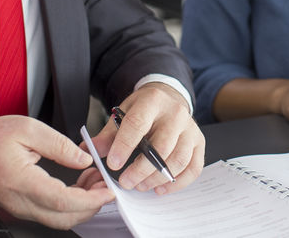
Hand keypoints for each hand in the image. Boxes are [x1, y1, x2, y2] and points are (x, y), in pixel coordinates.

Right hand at [0, 116, 114, 229]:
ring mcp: (20, 208)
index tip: (108, 190)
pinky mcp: (22, 207)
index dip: (90, 199)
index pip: (63, 201)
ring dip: (82, 205)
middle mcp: (21, 202)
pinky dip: (70, 203)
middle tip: (105, 184)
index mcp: (23, 182)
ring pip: (59, 219)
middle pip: (65, 218)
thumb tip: (83, 159)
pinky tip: (78, 183)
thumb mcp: (27, 129)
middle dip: (92, 205)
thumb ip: (59, 144)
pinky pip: (50, 212)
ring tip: (94, 180)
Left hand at [87, 82, 204, 194]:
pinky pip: (194, 167)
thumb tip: (90, 152)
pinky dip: (178, 183)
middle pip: (162, 146)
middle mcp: (175, 113)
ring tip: (140, 186)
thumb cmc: (144, 109)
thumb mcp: (123, 114)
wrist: (167, 99)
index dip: (125, 145)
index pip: (138, 124)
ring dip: (158, 178)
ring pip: (178, 159)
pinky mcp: (199, 142)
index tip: (113, 164)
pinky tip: (160, 188)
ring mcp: (190, 128)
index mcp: (152, 101)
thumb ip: (107, 135)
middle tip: (126, 182)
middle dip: (141, 169)